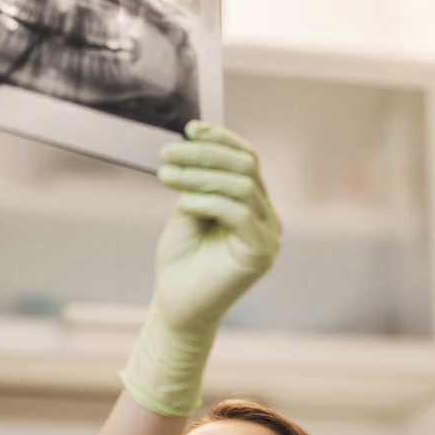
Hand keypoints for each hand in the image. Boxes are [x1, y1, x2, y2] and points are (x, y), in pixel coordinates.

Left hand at [120, 122, 281, 416]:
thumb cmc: (180, 261)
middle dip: (205, 154)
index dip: (221, 139)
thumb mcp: (187, 210)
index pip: (247, 160)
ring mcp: (268, 236)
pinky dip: (209, 201)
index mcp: (252, 205)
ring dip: (201, 175)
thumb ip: (200, 182)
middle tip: (168, 152)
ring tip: (166, 175)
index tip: (190, 128)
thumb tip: (197, 145)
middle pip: (246, 169)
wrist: (177, 306)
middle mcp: (267, 218)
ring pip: (243, 187)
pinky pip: (240, 214)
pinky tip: (184, 203)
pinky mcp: (261, 253)